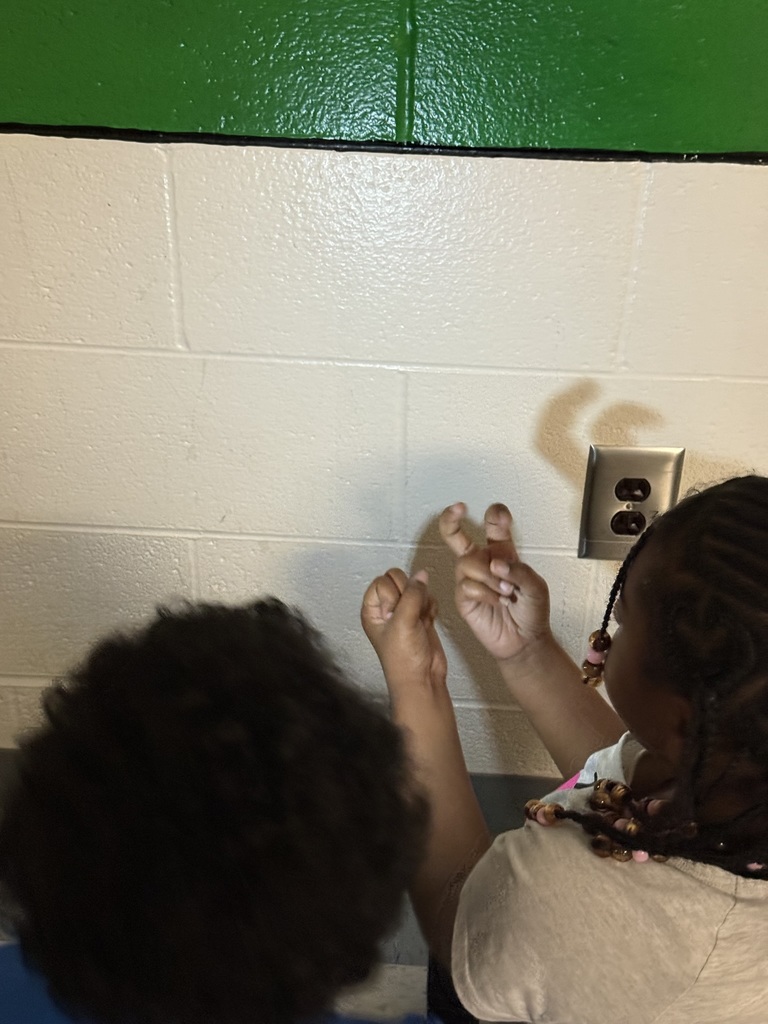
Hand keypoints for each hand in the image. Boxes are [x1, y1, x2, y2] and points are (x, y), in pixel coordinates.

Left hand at [361, 568, 447, 693]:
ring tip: (418, 621)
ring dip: (422, 601)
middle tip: (408, 616)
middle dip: (409, 594)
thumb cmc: (403, 659)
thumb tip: (421, 576)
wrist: (423, 678)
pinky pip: (428, 598)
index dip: (392, 593)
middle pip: (400, 580)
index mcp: (372, 609)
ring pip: (416, 587)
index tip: (395, 612)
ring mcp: (404, 611)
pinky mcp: (420, 616)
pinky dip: (431, 608)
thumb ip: (412, 595)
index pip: (382, 581)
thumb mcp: (403, 622)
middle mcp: (386, 609)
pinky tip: (427, 623)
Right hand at [439, 502, 550, 661]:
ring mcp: (470, 580)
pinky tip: (497, 602)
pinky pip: (466, 586)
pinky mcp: (463, 598)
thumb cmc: (532, 612)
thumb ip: (519, 570)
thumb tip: (496, 563)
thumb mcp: (536, 587)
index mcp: (502, 553)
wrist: (524, 641)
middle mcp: (482, 562)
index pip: (494, 527)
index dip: (495, 516)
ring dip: (489, 577)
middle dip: (450, 519)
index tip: (499, 514)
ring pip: (467, 563)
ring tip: (506, 592)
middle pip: (457, 536)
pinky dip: (485, 594)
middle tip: (457, 508)